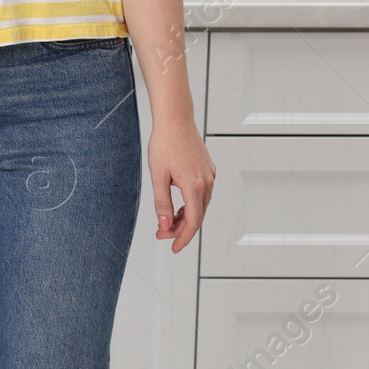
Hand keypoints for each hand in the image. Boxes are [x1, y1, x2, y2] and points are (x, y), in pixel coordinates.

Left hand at [148, 122, 214, 253]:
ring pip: (200, 206)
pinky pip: (202, 195)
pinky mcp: (208, 171)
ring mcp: (210, 176)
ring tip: (166, 223)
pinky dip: (190, 206)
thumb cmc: (165, 144)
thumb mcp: (158, 177)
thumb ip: (162, 204)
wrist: (175, 120)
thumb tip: (164, 227)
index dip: (183, 238)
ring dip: (185, 218)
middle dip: (180, 230)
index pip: (192, 222)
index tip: (173, 248)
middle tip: (161, 235)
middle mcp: (207, 182)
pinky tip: (178, 208)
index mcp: (195, 186)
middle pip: (197, 216)